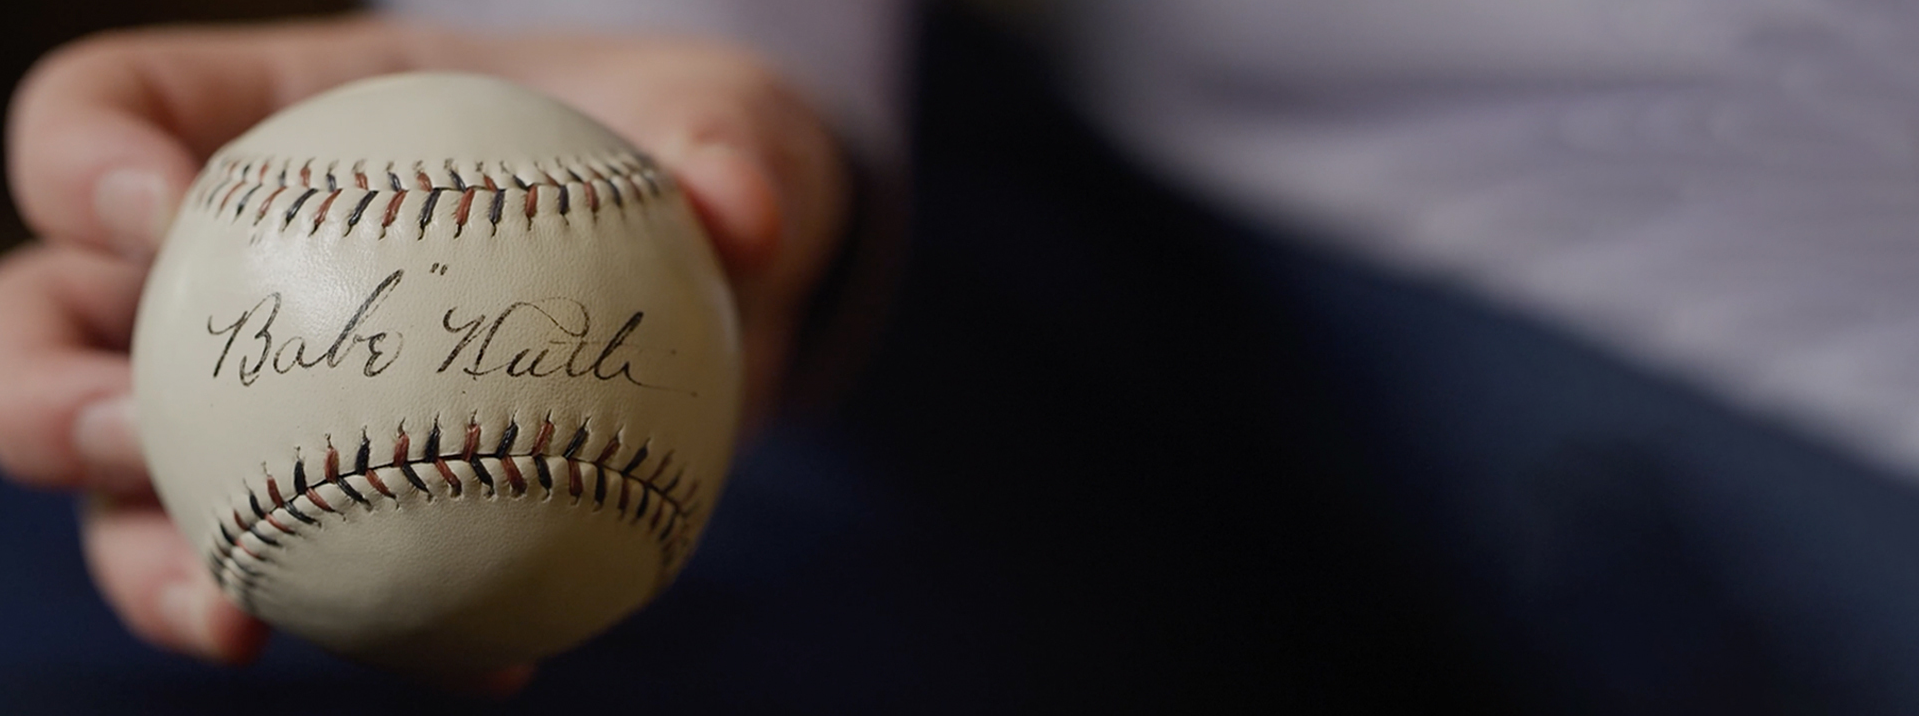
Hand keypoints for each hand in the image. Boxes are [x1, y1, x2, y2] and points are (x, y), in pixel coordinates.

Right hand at [0, 15, 848, 688]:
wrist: (706, 282)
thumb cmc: (671, 157)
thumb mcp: (724, 124)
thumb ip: (728, 148)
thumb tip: (738, 209)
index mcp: (262, 123)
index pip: (102, 116)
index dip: (82, 162)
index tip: (165, 212)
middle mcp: (222, 271)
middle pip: (47, 324)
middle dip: (43, 394)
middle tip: (128, 439)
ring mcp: (261, 404)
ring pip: (141, 491)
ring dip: (156, 566)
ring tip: (235, 622)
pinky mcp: (343, 510)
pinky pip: (325, 581)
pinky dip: (385, 634)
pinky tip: (481, 666)